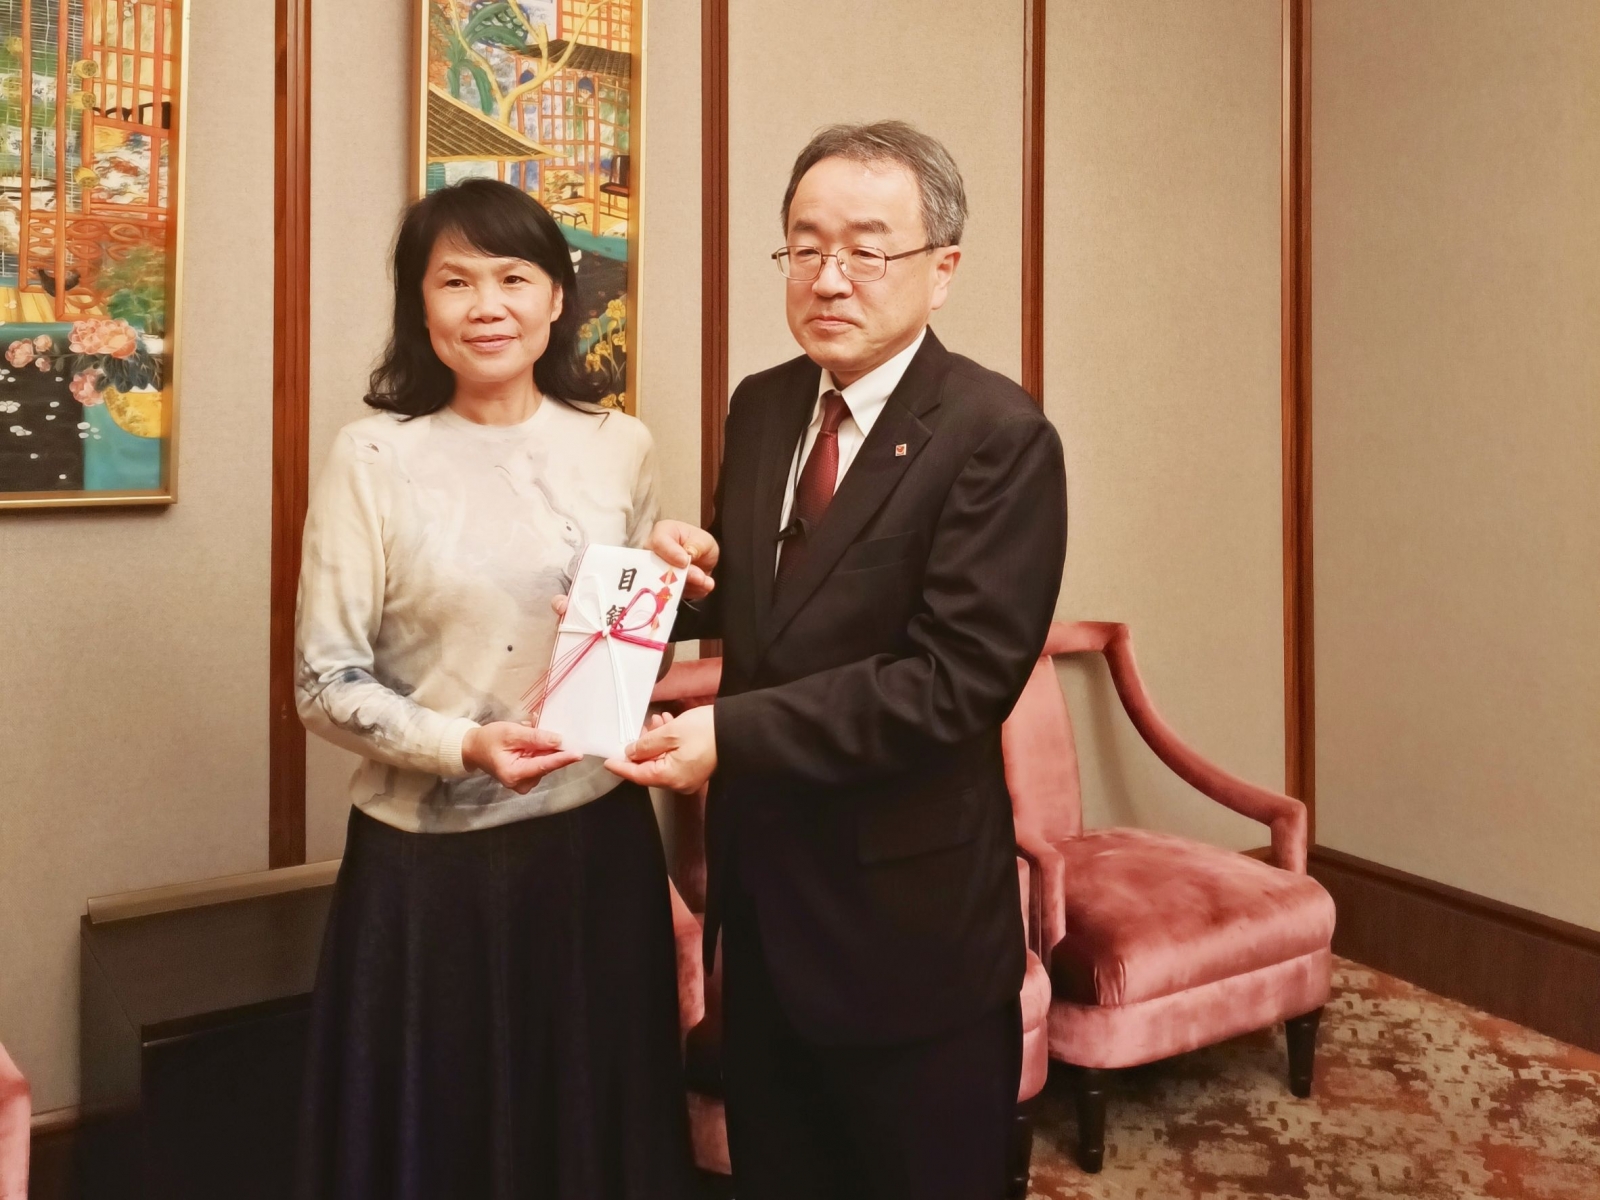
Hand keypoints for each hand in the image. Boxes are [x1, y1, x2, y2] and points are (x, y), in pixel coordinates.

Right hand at [463, 722, 583, 793]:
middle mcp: (522, 783)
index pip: (544, 765)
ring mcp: (526, 782)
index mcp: (514, 774)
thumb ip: (535, 737)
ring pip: (545, 762)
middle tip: (543, 725)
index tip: (578, 753)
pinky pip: (541, 761)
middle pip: (546, 763)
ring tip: (530, 728)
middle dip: (550, 745)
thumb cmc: (489, 739)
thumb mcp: (510, 733)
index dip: (562, 758)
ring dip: (544, 745)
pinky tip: (529, 739)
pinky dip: (539, 749)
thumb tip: (559, 740)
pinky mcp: (528, 777)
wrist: (474, 748)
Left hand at [605, 705, 716, 792]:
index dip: (621, 767)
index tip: (608, 761)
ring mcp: (689, 777)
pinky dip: (669, 744)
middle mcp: (679, 783)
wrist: (737, 728)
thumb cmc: (706, 731)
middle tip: (642, 727)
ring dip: (656, 741)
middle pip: (650, 767)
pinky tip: (670, 725)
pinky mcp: (696, 769)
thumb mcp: (670, 733)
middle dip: (643, 747)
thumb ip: (646, 744)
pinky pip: (675, 759)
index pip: (638, 775)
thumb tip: (631, 752)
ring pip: (662, 760)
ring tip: (658, 721)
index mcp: (671, 777)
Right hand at [649, 520, 718, 601]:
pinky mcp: (663, 588)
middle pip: (658, 566)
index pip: (659, 542)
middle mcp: (653, 553)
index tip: (685, 561)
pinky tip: (703, 588)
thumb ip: (696, 546)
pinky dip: (690, 592)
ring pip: (665, 583)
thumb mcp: (704, 540)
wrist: (702, 559)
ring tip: (705, 583)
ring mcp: (655, 572)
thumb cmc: (699, 543)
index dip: (671, 554)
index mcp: (662, 532)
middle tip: (699, 577)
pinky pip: (672, 594)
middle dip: (681, 575)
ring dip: (688, 586)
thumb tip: (688, 556)